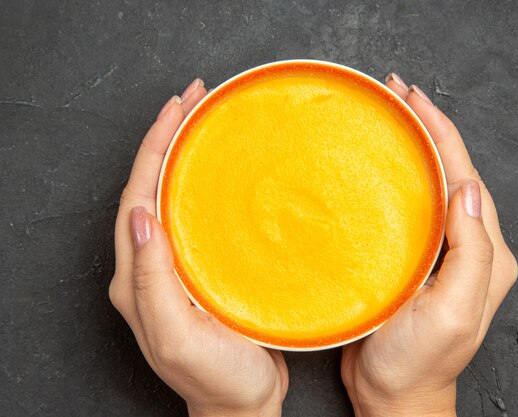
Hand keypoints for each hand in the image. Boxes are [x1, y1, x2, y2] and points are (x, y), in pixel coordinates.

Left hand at [109, 79, 287, 416]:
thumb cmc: (216, 378)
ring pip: (172, 195)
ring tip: (204, 120)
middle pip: (151, 185)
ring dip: (184, 153)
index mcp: (137, 277)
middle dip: (167, 137)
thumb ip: (152, 281)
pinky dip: (203, 181)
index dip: (154, 146)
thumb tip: (140, 216)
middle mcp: (150, 265)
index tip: (177, 108)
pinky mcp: (200, 268)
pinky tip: (222, 169)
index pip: (138, 194)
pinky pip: (195, 214)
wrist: (241, 404)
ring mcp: (175, 265)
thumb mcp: (178, 336)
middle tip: (194, 98)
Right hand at [341, 74, 517, 416]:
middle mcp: (469, 246)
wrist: (394, 395)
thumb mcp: (452, 312)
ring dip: (414, 147)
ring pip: (432, 184)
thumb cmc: (418, 362)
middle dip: (429, 128)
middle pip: (453, 172)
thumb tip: (471, 190)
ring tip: (391, 115)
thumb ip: (471, 252)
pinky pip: (412, 206)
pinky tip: (381, 164)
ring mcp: (442, 251)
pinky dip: (399, 176)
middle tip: (398, 94)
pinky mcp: (416, 257)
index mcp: (485, 254)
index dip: (442, 133)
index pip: (467, 177)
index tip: (415, 99)